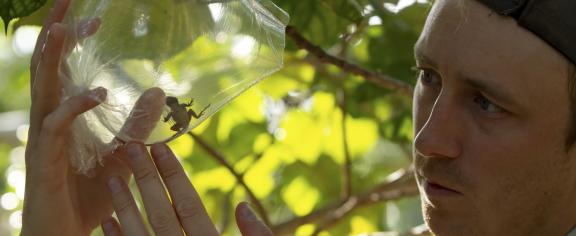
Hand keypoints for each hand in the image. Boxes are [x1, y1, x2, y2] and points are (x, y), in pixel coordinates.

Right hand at [21, 0, 164, 233]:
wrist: (70, 234)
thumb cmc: (92, 197)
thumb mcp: (123, 155)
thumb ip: (137, 124)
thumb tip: (160, 90)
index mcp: (65, 116)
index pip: (66, 68)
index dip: (76, 41)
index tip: (96, 17)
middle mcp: (49, 120)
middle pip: (48, 67)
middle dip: (56, 33)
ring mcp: (43, 139)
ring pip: (44, 89)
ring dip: (53, 57)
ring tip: (66, 27)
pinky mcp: (45, 159)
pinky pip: (56, 125)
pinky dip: (75, 106)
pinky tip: (98, 92)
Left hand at [101, 142, 271, 235]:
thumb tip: (243, 206)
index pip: (190, 206)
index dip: (175, 176)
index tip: (161, 148)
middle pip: (161, 213)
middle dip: (145, 179)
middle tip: (130, 148)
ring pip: (140, 235)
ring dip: (124, 205)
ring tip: (112, 177)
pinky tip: (107, 222)